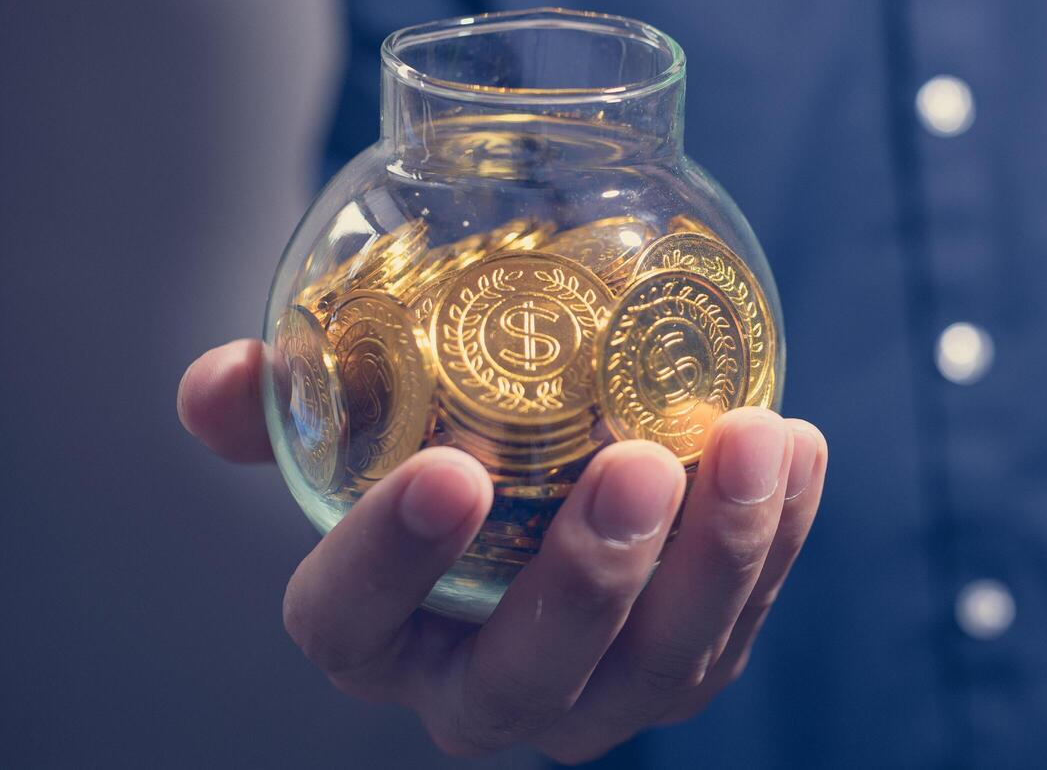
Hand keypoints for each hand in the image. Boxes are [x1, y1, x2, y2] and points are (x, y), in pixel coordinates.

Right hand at [178, 339, 826, 761]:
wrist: (535, 500)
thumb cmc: (436, 459)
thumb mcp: (355, 429)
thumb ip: (289, 404)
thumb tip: (222, 379)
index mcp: (379, 638)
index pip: (350, 627)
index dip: (386, 565)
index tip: (446, 472)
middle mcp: (484, 690)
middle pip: (529, 674)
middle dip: (588, 580)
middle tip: (637, 467)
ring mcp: (601, 693)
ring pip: (664, 664)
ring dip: (721, 555)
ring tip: (754, 440)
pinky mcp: (692, 667)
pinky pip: (746, 617)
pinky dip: (781, 535)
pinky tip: (797, 445)